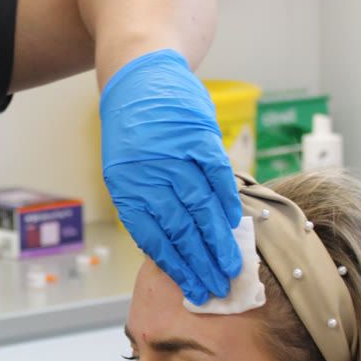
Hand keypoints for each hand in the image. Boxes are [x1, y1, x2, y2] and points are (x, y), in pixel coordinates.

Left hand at [100, 50, 242, 304]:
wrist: (140, 73)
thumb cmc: (134, 129)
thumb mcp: (126, 168)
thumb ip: (147, 202)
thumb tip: (170, 247)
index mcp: (125, 185)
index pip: (153, 236)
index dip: (175, 265)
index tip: (193, 287)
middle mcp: (148, 173)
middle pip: (179, 228)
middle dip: (200, 262)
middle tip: (218, 286)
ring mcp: (174, 154)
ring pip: (201, 207)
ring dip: (218, 241)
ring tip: (232, 265)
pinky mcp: (198, 136)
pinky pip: (217, 176)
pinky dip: (228, 201)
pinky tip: (235, 223)